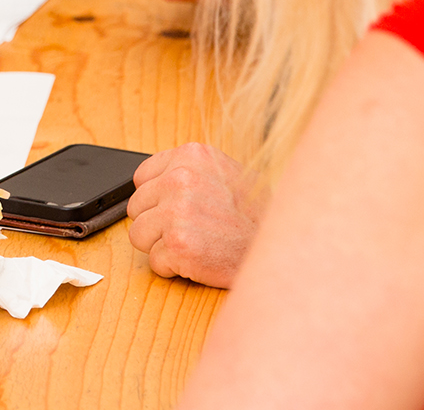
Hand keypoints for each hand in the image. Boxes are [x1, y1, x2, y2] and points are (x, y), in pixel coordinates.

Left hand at [126, 143, 261, 287]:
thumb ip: (188, 171)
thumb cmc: (257, 217)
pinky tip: (200, 259)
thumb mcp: (226, 173)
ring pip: (138, 235)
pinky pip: (154, 262)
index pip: (141, 178)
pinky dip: (174, 267)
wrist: (286, 251)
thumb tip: (154, 180)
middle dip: (158, 223)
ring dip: (162, 246)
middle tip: (194, 229)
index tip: (179, 208)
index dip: (157, 199)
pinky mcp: (178, 245)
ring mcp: (177, 212)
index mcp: (191, 155)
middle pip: (136, 208)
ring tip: (198, 243)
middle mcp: (180, 178)